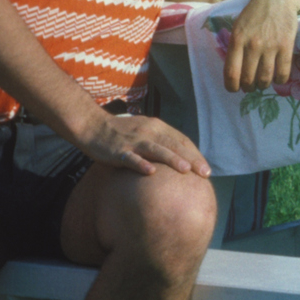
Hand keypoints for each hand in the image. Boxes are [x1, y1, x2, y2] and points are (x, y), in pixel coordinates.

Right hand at [80, 111, 210, 177]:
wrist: (93, 125)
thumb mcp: (145, 131)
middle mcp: (149, 132)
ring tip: (186, 170)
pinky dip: (141, 164)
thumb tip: (179, 157)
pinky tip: (151, 172)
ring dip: (173, 160)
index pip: (182, 141)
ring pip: (157, 150)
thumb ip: (160, 141)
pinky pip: (131, 158)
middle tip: (205, 173)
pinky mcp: (119, 150)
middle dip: (192, 159)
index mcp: (158, 127)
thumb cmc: (121, 132)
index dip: (195, 154)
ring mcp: (134, 141)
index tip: (206, 169)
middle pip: (174, 145)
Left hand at [224, 0, 299, 92]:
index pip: (231, 73)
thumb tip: (235, 72)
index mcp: (237, 40)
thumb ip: (235, 47)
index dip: (232, 86)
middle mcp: (253, 45)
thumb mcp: (238, 27)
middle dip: (248, 87)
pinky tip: (278, 78)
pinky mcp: (286, 45)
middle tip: (251, 86)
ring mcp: (271, 46)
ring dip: (263, 85)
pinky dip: (280, 80)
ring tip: (263, 82)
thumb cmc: (254, 14)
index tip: (235, 88)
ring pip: (265, 78)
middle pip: (248, 79)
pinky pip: (283, 72)